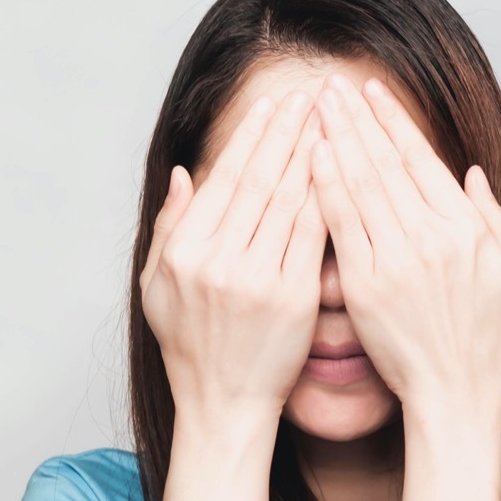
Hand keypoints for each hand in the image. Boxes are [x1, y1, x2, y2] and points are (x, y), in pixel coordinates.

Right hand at [139, 91, 327, 418]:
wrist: (224, 405)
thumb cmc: (191, 347)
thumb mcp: (158, 288)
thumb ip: (168, 227)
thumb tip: (186, 173)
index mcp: (185, 251)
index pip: (226, 179)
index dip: (252, 138)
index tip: (272, 106)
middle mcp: (217, 260)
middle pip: (260, 180)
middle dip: (287, 132)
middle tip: (310, 95)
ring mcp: (256, 279)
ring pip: (289, 200)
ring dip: (312, 154)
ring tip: (330, 119)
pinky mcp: (292, 299)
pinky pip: (313, 236)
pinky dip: (327, 199)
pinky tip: (342, 171)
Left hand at [308, 73, 500, 410]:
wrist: (455, 393)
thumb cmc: (486, 338)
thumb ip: (493, 217)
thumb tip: (471, 173)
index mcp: (466, 229)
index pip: (421, 160)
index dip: (393, 120)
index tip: (370, 91)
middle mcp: (431, 238)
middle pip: (385, 163)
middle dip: (356, 118)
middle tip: (332, 85)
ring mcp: (396, 261)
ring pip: (360, 186)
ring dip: (336, 140)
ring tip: (316, 108)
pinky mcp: (365, 287)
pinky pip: (341, 227)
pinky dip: (326, 188)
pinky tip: (312, 158)